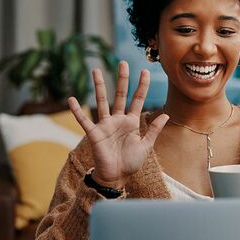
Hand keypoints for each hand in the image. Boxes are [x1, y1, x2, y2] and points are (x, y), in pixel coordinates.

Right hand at [68, 61, 168, 188]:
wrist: (116, 177)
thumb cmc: (131, 162)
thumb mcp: (146, 146)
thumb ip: (154, 130)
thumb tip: (167, 115)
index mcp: (131, 122)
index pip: (137, 99)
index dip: (141, 86)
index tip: (144, 71)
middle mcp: (118, 119)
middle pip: (120, 95)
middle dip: (121, 79)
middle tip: (122, 62)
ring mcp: (105, 125)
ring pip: (101, 101)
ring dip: (99, 86)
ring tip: (96, 70)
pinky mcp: (94, 134)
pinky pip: (83, 120)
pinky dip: (77, 111)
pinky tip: (72, 99)